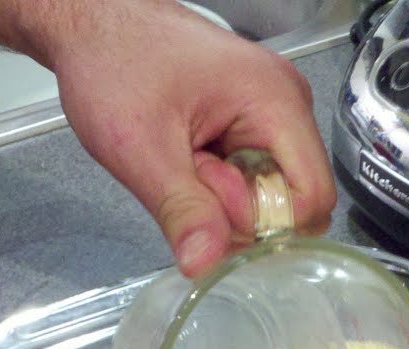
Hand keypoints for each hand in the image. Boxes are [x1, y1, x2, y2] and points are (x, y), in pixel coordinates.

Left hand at [24, 1, 336, 276]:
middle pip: (294, 199)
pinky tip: (189, 156)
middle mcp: (287, 103)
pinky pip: (253, 175)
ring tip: (183, 158)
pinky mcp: (254, 119)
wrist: (94, 25)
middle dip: (237, 209)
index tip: (212, 210)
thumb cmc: (114, 61)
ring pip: (270, 191)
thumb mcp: (141, 146)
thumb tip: (206, 264)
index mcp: (276, 101)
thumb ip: (182, 209)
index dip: (263, 224)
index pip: (313, 198)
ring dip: (224, 196)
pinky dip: (219, 182)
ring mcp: (272, 110)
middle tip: (186, 174)